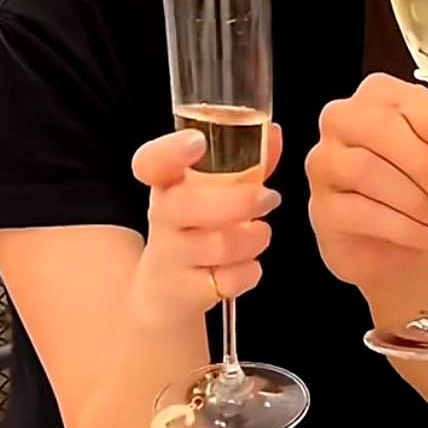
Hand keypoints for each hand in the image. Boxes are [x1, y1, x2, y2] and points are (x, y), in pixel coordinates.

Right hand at [127, 124, 282, 330]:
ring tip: (261, 231)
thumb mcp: (215, 192)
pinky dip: (247, 273)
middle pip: (187, 206)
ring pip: (215, 245)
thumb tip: (275, 133)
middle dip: (238, 201)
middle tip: (269, 198)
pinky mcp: (182, 292)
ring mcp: (169, 257)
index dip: (170, 151)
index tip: (196, 142)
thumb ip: (247, 162)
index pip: (152, 162)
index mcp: (167, 184)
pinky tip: (248, 266)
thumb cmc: (198, 227)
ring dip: (252, 238)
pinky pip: (224, 282)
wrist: (164, 293)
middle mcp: (162, 217)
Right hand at [306, 73, 427, 293]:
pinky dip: (402, 226)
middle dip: (425, 162)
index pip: (404, 98)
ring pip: (367, 169)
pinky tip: (426, 235)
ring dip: (415, 198)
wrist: (402, 246)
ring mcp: (326, 162)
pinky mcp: (322, 207)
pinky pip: (359, 212)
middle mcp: (344, 120)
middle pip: (381, 128)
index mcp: (380, 96)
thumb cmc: (426, 188)